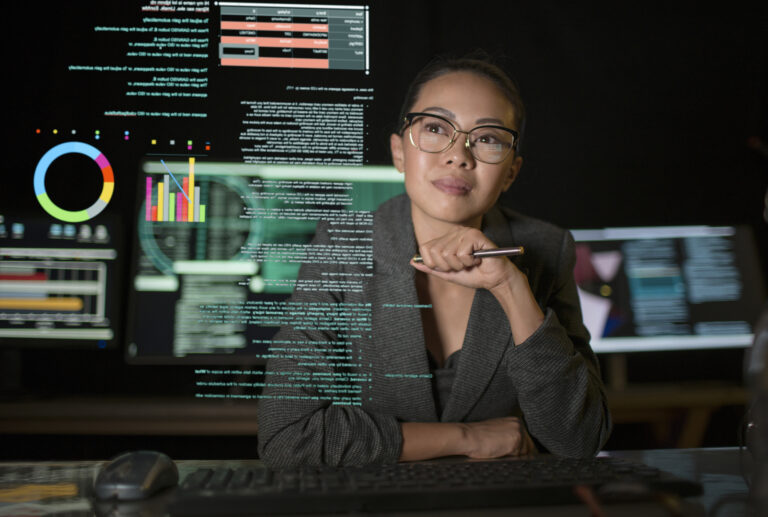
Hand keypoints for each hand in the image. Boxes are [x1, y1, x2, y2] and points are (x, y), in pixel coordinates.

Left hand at [410, 227, 524, 290]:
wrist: (494, 279)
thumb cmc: (473, 275)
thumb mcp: (447, 273)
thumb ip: (430, 267)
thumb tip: (411, 261)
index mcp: (446, 238)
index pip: (425, 248)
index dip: (434, 263)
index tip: (449, 267)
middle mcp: (454, 232)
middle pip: (435, 252)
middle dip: (448, 266)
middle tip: (462, 266)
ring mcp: (465, 232)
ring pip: (448, 253)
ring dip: (460, 265)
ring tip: (470, 262)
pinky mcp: (475, 235)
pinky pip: (461, 253)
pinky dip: (469, 261)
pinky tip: (477, 259)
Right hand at [460, 417, 535, 458]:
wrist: (468, 437)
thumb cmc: (478, 437)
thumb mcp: (497, 434)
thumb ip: (510, 438)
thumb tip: (523, 453)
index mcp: (514, 421)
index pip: (527, 441)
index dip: (520, 451)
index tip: (511, 454)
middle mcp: (518, 424)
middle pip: (528, 447)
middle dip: (519, 454)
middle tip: (501, 452)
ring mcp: (518, 431)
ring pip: (524, 453)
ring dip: (514, 457)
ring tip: (498, 451)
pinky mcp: (515, 441)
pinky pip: (519, 457)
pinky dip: (510, 459)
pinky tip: (499, 452)